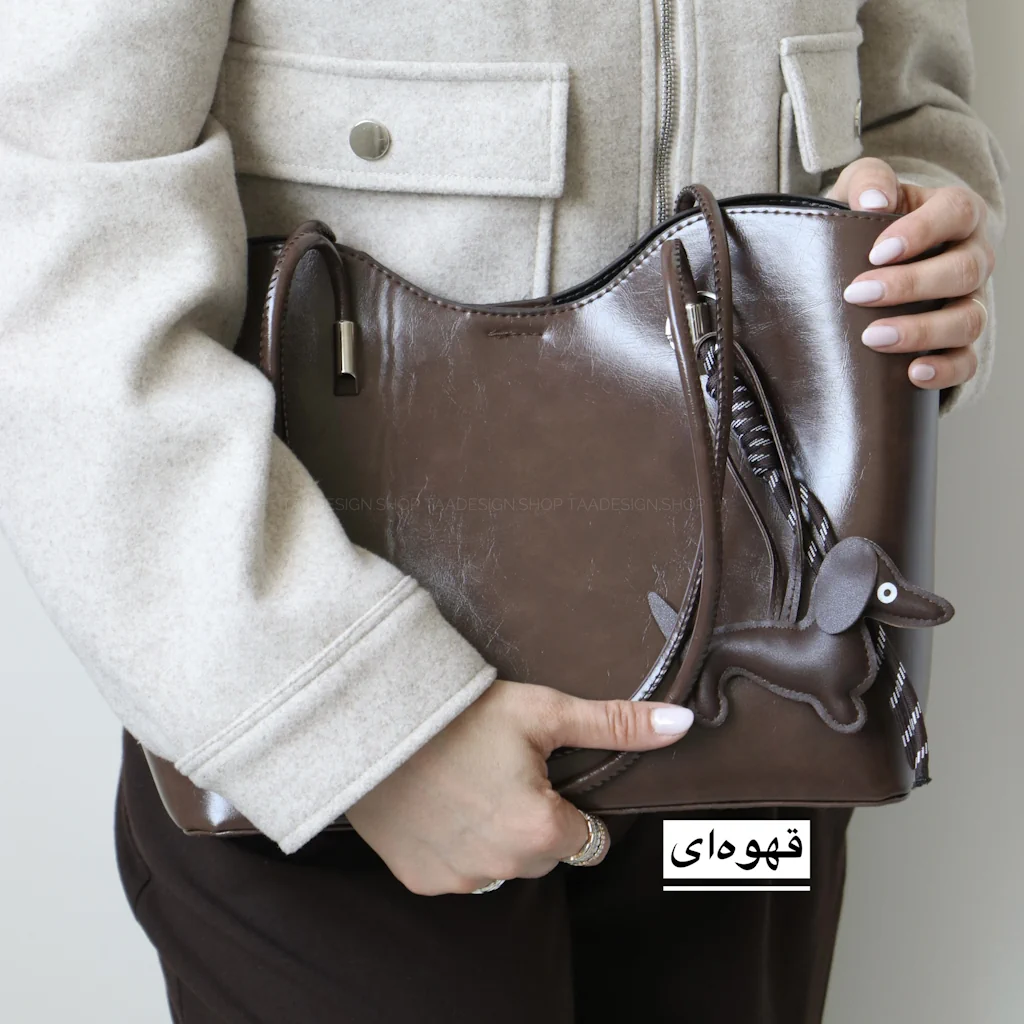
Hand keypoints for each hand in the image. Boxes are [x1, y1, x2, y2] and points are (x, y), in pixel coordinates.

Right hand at [345, 681, 693, 894]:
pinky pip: (459, 871)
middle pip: (545, 854)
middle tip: (503, 771)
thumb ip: (615, 725)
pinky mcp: (421, 880)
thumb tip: (681, 726)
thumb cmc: (461, 713)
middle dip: (535, 821)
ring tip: (469, 783)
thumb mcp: (542, 711)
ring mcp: (460, 880)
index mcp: (540, 832)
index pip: (589, 842)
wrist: (371, 720)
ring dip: (496, 836)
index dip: (573, 808)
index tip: (545, 777)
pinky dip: (457, 846)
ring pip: (502, 865)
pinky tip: (439, 804)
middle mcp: (503, 869)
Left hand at [829, 157, 994, 390]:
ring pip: (968, 320)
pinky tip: (912, 373)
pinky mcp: (958, 341)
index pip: (956, 212)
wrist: (865, 263)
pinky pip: (967, 360)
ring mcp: (970, 301)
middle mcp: (972, 256)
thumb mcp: (860, 190)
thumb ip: (867, 181)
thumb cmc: (866, 222)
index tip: (876, 252)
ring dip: (922, 331)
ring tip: (874, 337)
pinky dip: (945, 369)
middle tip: (858, 294)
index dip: (921, 232)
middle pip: (962, 272)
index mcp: (956, 213)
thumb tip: (873, 201)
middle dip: (910, 286)